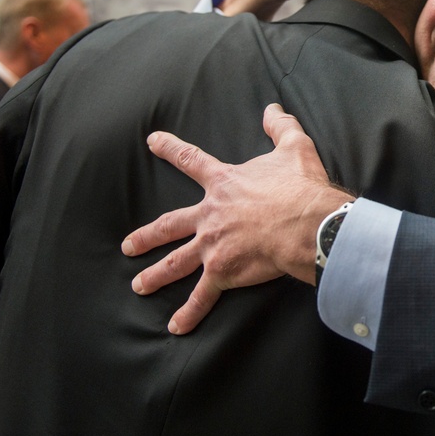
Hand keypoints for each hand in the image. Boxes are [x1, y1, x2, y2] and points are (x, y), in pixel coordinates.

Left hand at [123, 104, 352, 333]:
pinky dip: (189, 313)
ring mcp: (213, 245)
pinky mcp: (223, 272)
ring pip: (175, 262)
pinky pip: (202, 296)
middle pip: (170, 224)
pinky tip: (175, 327)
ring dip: (155, 274)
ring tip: (138, 284)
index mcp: (224, 184)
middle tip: (129, 244)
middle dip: (147, 235)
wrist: (305, 223)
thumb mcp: (293, 148)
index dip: (171, 149)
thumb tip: (272, 108)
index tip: (152, 141)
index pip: (191, 160)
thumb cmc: (299, 186)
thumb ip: (280, 127)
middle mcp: (210, 215)